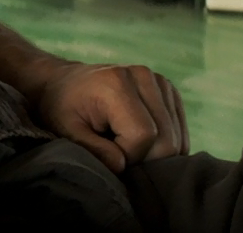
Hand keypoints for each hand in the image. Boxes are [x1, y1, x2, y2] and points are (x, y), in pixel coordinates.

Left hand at [31, 62, 188, 171]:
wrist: (65, 82)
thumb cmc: (62, 107)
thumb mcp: (67, 131)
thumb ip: (94, 151)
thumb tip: (122, 166)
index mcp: (117, 83)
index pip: (143, 136)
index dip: (128, 156)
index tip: (107, 154)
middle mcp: (144, 77)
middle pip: (167, 140)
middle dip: (143, 158)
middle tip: (117, 152)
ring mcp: (160, 81)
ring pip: (177, 138)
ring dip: (154, 152)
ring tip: (125, 144)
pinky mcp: (169, 90)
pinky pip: (180, 131)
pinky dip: (164, 144)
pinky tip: (141, 141)